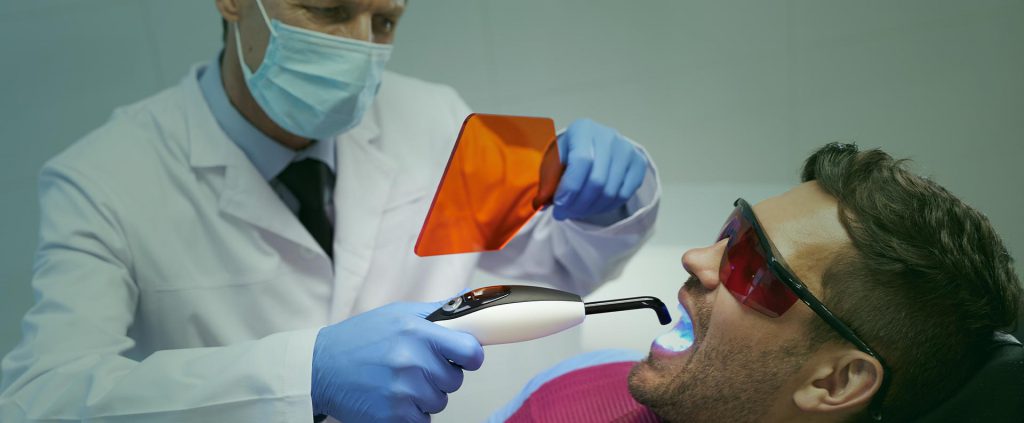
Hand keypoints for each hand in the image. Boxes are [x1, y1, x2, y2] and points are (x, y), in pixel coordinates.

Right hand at [311, 300, 483, 421]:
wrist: (320, 367)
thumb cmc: (360, 338)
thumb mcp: (397, 314)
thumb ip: (436, 312)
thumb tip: (469, 301)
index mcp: (416, 332)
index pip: (470, 350)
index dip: (471, 355)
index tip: (464, 356)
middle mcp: (411, 361)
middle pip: (455, 379)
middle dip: (441, 375)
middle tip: (417, 367)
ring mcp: (402, 391)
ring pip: (440, 401)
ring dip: (426, 395)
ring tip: (400, 381)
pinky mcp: (392, 416)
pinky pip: (423, 420)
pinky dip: (412, 413)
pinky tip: (393, 398)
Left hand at [552, 119, 647, 220]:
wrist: (592, 145)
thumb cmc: (569, 154)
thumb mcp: (553, 162)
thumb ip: (547, 181)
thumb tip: (541, 204)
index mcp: (583, 129)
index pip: (582, 162)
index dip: (570, 188)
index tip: (558, 205)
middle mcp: (608, 136)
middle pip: (598, 180)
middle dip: (578, 204)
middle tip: (563, 214)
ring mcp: (626, 149)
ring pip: (611, 191)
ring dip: (590, 209)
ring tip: (575, 212)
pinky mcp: (638, 163)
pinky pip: (624, 194)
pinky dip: (606, 207)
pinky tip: (592, 207)